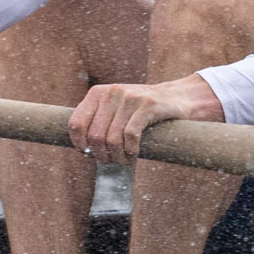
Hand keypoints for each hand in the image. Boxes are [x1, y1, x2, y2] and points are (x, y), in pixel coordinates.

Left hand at [68, 75, 224, 164]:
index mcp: (98, 93)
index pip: (76, 122)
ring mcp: (130, 98)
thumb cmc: (141, 109)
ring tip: (122, 161)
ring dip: (117, 156)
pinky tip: (134, 155)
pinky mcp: (148, 105)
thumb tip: (83, 148)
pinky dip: (130, 150)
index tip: (87, 154)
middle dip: (100, 154)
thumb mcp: (115, 108)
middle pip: (95, 134)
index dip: (79, 143)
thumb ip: (99, 120)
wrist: (176, 97)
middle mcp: (111, 92)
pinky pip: (131, 135)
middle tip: (109, 161)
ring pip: (112, 138)